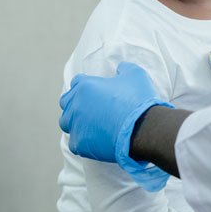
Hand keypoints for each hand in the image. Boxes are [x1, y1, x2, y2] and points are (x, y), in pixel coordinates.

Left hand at [60, 62, 172, 190]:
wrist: (145, 129)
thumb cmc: (139, 100)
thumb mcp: (136, 75)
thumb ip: (125, 68)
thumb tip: (120, 67)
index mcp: (86, 86)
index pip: (76, 82)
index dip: (86, 85)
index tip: (95, 91)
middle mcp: (76, 105)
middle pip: (66, 102)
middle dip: (76, 103)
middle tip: (91, 108)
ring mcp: (76, 125)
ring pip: (65, 122)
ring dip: (75, 122)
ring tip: (90, 124)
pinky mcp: (79, 144)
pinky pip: (74, 142)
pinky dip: (84, 141)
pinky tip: (97, 140)